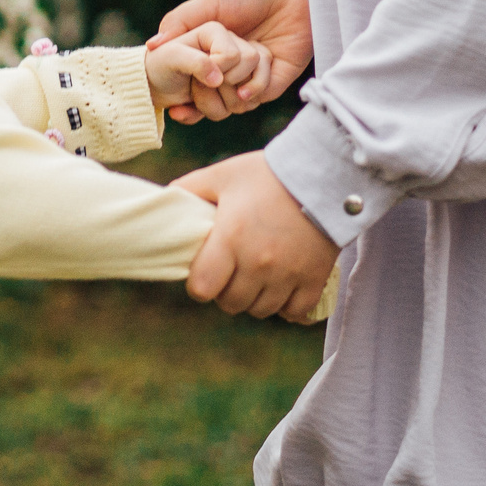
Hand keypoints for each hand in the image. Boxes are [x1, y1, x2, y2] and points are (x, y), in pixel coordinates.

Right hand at [144, 22, 273, 114]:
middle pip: (215, 97)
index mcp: (214, 50)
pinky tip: (246, 89)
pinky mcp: (278, 76)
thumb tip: (151, 46)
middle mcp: (233, 64)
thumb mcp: (209, 3)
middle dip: (206, 104)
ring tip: (228, 88)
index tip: (175, 107)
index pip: (195, 81)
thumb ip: (181, 23)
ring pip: (237, 101)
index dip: (184, 98)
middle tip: (200, 98)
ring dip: (231, 99)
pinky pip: (263, 95)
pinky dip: (253, 94)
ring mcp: (255, 71)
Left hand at [169, 152, 339, 321]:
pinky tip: (281, 287)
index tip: (206, 269)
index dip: (199, 283)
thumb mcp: (221, 175)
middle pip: (231, 304)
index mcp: (230, 238)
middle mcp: (258, 263)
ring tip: (256, 275)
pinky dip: (286, 306)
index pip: (202, 288)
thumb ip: (188, 190)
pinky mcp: (314, 280)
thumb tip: (161, 202)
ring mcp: (288, 275)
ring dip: (254, 298)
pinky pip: (293, 313)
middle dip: (226, 290)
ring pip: (261, 311)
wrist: (324, 172)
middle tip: (232, 270)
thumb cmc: (267, 173)